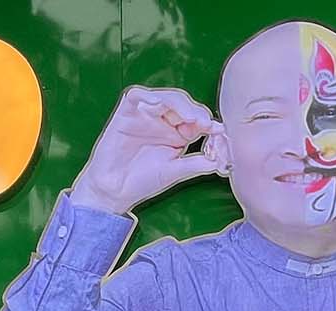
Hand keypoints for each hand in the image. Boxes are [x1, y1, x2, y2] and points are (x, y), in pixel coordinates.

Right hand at [72, 87, 223, 216]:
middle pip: (185, 106)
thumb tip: (221, 159)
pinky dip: (148, 97)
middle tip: (205, 124)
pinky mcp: (126, 112)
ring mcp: (146, 114)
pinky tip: (158, 105)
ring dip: (180, 105)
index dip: (209, 123)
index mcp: (179, 133)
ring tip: (191, 117)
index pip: (198, 121)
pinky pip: (137, 95)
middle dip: (197, 112)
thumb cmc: (143, 181)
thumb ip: (197, 163)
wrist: (114, 190)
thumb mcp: (175, 172)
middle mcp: (164, 121)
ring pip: (166, 98)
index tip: (219, 131)